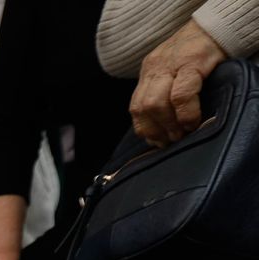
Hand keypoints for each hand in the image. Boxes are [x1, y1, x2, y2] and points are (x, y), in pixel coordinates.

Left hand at [131, 20, 226, 147]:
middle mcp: (154, 68)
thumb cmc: (196, 53)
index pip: (135, 107)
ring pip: (156, 103)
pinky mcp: (192, 62)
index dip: (145, 129)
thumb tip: (161, 130)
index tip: (157, 142)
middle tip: (171, 140)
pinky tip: (191, 122)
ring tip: (181, 133)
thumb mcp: (172, 71)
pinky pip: (182, 94)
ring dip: (168, 124)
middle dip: (156, 130)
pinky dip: (185, 113)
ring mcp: (171, 64)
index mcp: (148, 73)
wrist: (214, 26)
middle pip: (142, 107)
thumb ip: (162, 93)